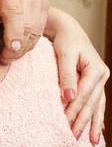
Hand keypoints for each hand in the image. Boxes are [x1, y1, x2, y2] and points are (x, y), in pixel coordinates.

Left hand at [0, 0, 48, 62]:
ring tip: (10, 55)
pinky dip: (30, 41)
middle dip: (18, 47)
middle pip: (28, 24)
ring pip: (36, 29)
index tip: (9, 50)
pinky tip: (18, 46)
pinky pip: (41, 28)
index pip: (14, 12)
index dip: (14, 33)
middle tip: (5, 58)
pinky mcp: (44, 2)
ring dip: (24, 47)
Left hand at [48, 7, 107, 143]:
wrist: (67, 28)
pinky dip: (97, 114)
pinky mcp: (95, 81)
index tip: (66, 122)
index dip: (75, 110)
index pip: (84, 95)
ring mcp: (100, 79)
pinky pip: (97, 101)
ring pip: (97, 105)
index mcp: (96, 70)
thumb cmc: (64, 40)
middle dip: (83, 121)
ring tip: (93, 140)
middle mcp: (101, 76)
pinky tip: (98, 128)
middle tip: (74, 136)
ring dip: (93, 123)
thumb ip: (66, 76)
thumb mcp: (64, 55)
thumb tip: (68, 98)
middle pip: (92, 103)